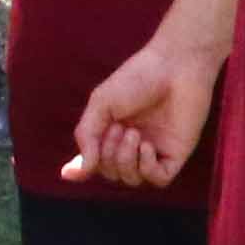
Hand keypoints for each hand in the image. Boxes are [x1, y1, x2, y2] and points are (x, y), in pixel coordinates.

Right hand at [67, 40, 215, 188]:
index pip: (94, 162)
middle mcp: (132, 144)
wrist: (175, 64)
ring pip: (131, 179)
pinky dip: (146, 167)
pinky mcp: (176, 153)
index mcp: (112, 131)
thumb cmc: (137, 78)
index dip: (82, 169)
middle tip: (119, 127)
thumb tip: (80, 172)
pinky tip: (146, 146)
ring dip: (124, 160)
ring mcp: (154, 150)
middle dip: (108, 155)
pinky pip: (158, 179)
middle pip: (111, 172)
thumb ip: (87, 137)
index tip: (69, 172)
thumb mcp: (101, 104)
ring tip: (132, 133)